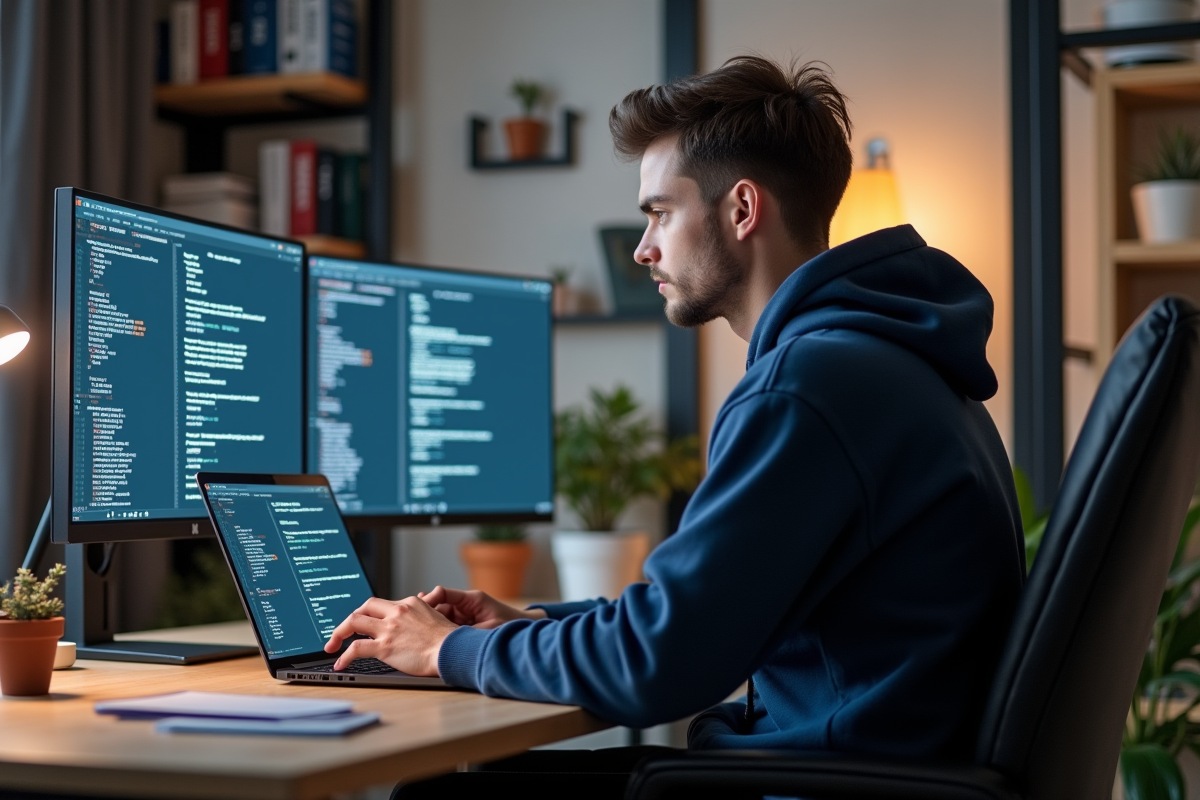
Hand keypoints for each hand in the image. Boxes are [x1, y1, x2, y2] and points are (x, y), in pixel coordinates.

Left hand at [324, 596, 456, 675]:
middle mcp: (397, 612)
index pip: (381, 604)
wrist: (453, 650)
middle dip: (349, 619)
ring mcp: (389, 628)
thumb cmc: (449, 639)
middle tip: (341, 632)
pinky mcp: (385, 647)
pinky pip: (355, 649)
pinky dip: (344, 656)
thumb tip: (417, 615)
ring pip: (353, 622)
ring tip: (332, 646)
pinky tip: (340, 664)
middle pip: (364, 607)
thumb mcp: (436, 616)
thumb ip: (421, 614)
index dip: (369, 615)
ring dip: (339, 633)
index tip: (363, 624)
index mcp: (409, 604)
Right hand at [419, 585, 546, 629]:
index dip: (429, 600)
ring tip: (416, 633)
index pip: (443, 593)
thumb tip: (447, 635)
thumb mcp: (487, 629)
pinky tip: (428, 639)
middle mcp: (465, 604)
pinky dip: (438, 632)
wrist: (523, 633)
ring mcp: (463, 615)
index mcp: (471, 599)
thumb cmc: (509, 626)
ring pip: (439, 617)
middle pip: (438, 606)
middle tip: (411, 622)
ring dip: (430, 625)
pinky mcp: (463, 625)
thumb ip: (466, 631)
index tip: (419, 609)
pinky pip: (446, 626)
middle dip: (425, 614)